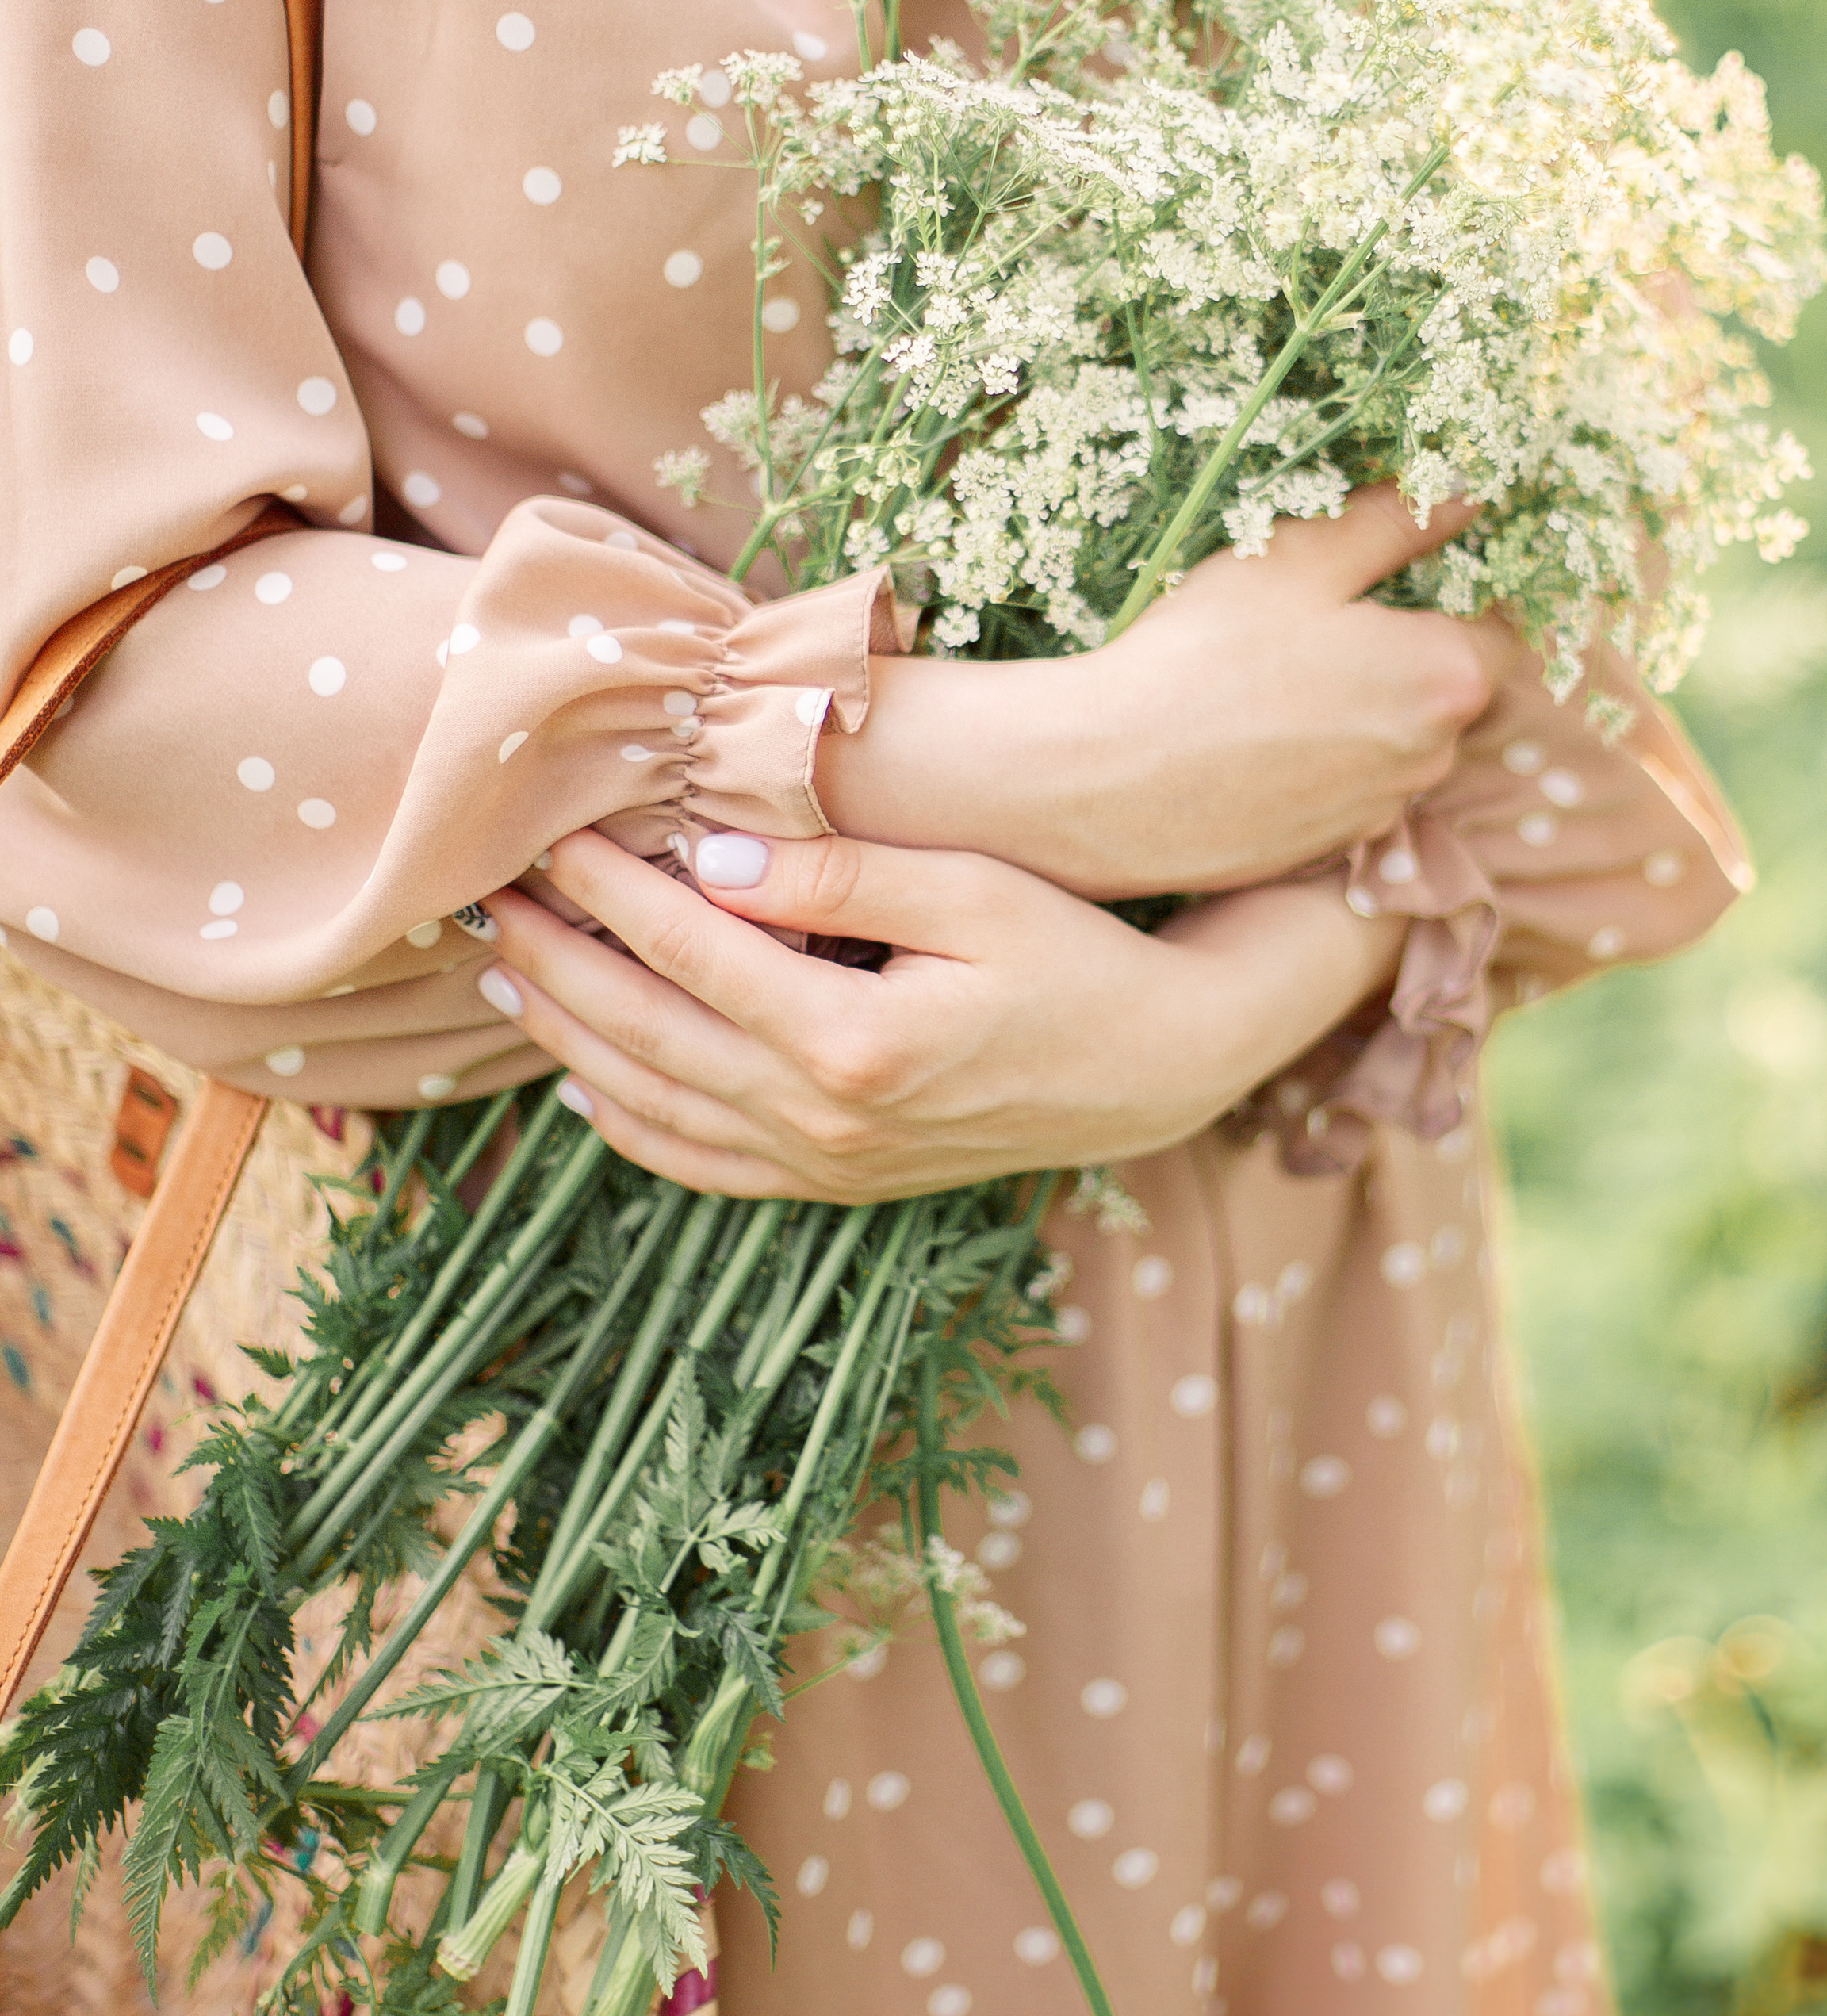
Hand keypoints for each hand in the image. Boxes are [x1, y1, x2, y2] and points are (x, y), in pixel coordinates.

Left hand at [476, 827, 1405, 1201]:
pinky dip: (630, 1124)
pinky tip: (584, 1080)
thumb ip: (837, 874)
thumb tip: (707, 854)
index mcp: (854, 1040)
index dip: (606, 887)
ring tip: (503, 975)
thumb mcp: (973, 890)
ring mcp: (825, 1166)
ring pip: (656, 1106)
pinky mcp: (838, 1184)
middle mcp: (824, 1120)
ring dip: (570, 1039)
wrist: (1155, 1070)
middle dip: (553, 961)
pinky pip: (702, 1166)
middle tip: (481, 898)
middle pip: (646, 1033)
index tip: (547, 831)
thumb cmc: (1076, 957)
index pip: (689, 950)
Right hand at [814, 484, 1495, 899]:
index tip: (1396, 577)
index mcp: (1448, 677)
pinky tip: (1251, 739)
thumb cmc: (1201, 655)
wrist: (1105, 779)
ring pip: (1397, 743)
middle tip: (1313, 625)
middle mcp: (1435, 757)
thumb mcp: (1298, 560)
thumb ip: (1396, 524)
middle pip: (1448, 689)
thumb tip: (1470, 493)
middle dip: (1402, 654)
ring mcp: (1384, 812)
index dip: (1456, 595)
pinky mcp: (1331, 852)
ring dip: (1360, 711)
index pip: (1501, 628)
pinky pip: (1348, 790)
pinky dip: (1319, 764)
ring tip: (1270, 682)